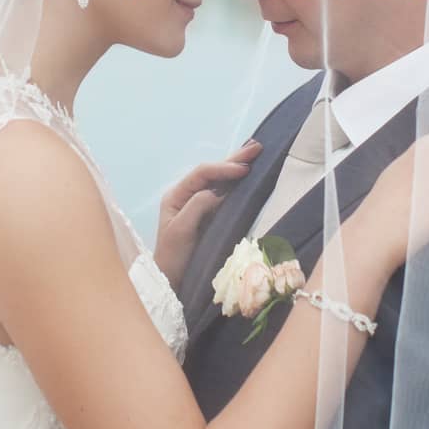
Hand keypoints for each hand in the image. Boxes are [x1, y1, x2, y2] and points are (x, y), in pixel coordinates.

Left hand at [154, 140, 261, 287]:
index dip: (223, 168)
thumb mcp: (180, 230)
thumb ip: (197, 206)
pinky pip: (224, 193)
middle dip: (234, 159)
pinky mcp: (209, 215)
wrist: (172, 281)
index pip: (201, 174)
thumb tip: (218, 191)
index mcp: (176, 195)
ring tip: (255, 153)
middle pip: (211, 172)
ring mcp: (198, 204)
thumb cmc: (173, 257)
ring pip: (219, 180)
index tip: (244, 169)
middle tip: (257, 147)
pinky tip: (247, 174)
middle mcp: (187, 195)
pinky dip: (237, 182)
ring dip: (237, 166)